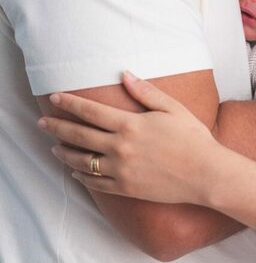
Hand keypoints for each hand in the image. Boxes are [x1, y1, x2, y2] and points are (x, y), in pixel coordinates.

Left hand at [38, 73, 219, 205]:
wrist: (205, 173)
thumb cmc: (192, 137)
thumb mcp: (172, 108)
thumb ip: (145, 91)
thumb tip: (124, 74)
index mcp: (130, 125)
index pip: (91, 111)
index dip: (70, 103)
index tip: (55, 98)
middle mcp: (121, 148)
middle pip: (80, 136)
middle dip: (58, 127)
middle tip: (42, 122)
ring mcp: (121, 170)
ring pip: (82, 161)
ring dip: (64, 153)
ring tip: (53, 148)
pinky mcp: (126, 189)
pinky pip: (96, 183)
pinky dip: (82, 176)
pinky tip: (75, 171)